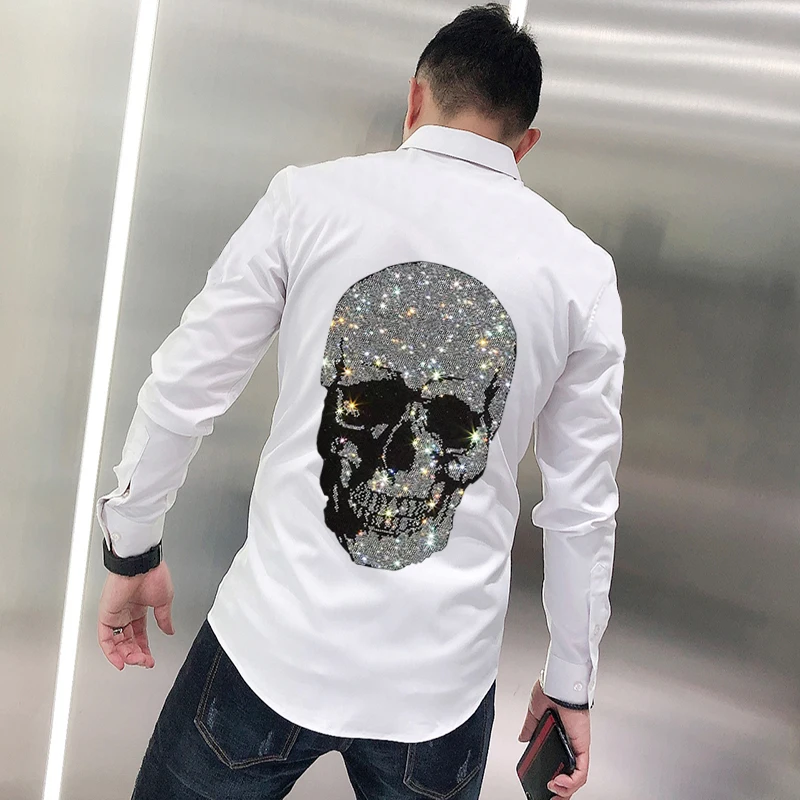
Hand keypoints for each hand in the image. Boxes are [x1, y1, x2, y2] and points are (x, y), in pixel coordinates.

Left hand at [98, 561, 174, 669]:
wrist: (141, 564)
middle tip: (145, 662)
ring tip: (137, 661)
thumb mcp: (164, 601)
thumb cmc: (153, 575)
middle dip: (136, 654)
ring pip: (116, 642)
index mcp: (138, 609)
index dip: (144, 648)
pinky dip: (111, 652)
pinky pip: (105, 638)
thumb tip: (169, 630)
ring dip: (126, 655)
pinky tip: (120, 660)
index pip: (139, 635)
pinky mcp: (106, 614)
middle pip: (127, 641)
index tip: (150, 658)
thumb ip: (164, 618)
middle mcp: (125, 613)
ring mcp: (115, 614)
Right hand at [518, 679, 590, 797]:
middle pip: (571, 774)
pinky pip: (581, 771)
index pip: (562, 762)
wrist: (557, 682)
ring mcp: (578, 744)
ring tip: (553, 790)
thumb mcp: (535, 713)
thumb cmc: (550, 689)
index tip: (545, 785)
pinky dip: (571, 781)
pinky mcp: (582, 745)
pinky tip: (559, 783)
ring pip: (578, 777)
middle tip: (552, 797)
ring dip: (566, 789)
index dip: (556, 777)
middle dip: (562, 790)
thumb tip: (523, 738)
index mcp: (561, 734)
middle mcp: (572, 741)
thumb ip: (530, 727)